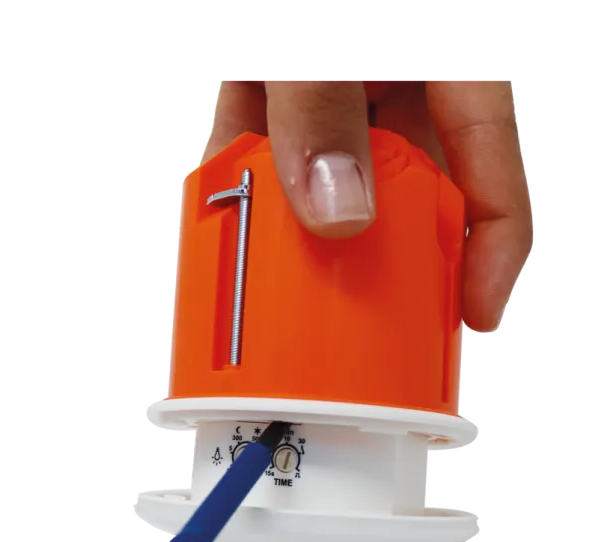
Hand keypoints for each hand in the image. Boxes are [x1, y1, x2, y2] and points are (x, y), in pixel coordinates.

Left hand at [204, 80, 531, 332]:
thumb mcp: (315, 43)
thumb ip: (324, 107)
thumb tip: (338, 212)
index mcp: (446, 63)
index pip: (490, 165)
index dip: (490, 250)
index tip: (472, 315)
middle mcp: (394, 81)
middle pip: (410, 188)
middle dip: (389, 257)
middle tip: (370, 325)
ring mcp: (333, 85)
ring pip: (332, 176)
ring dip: (303, 232)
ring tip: (285, 296)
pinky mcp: (273, 81)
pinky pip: (262, 144)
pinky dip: (243, 185)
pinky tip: (225, 229)